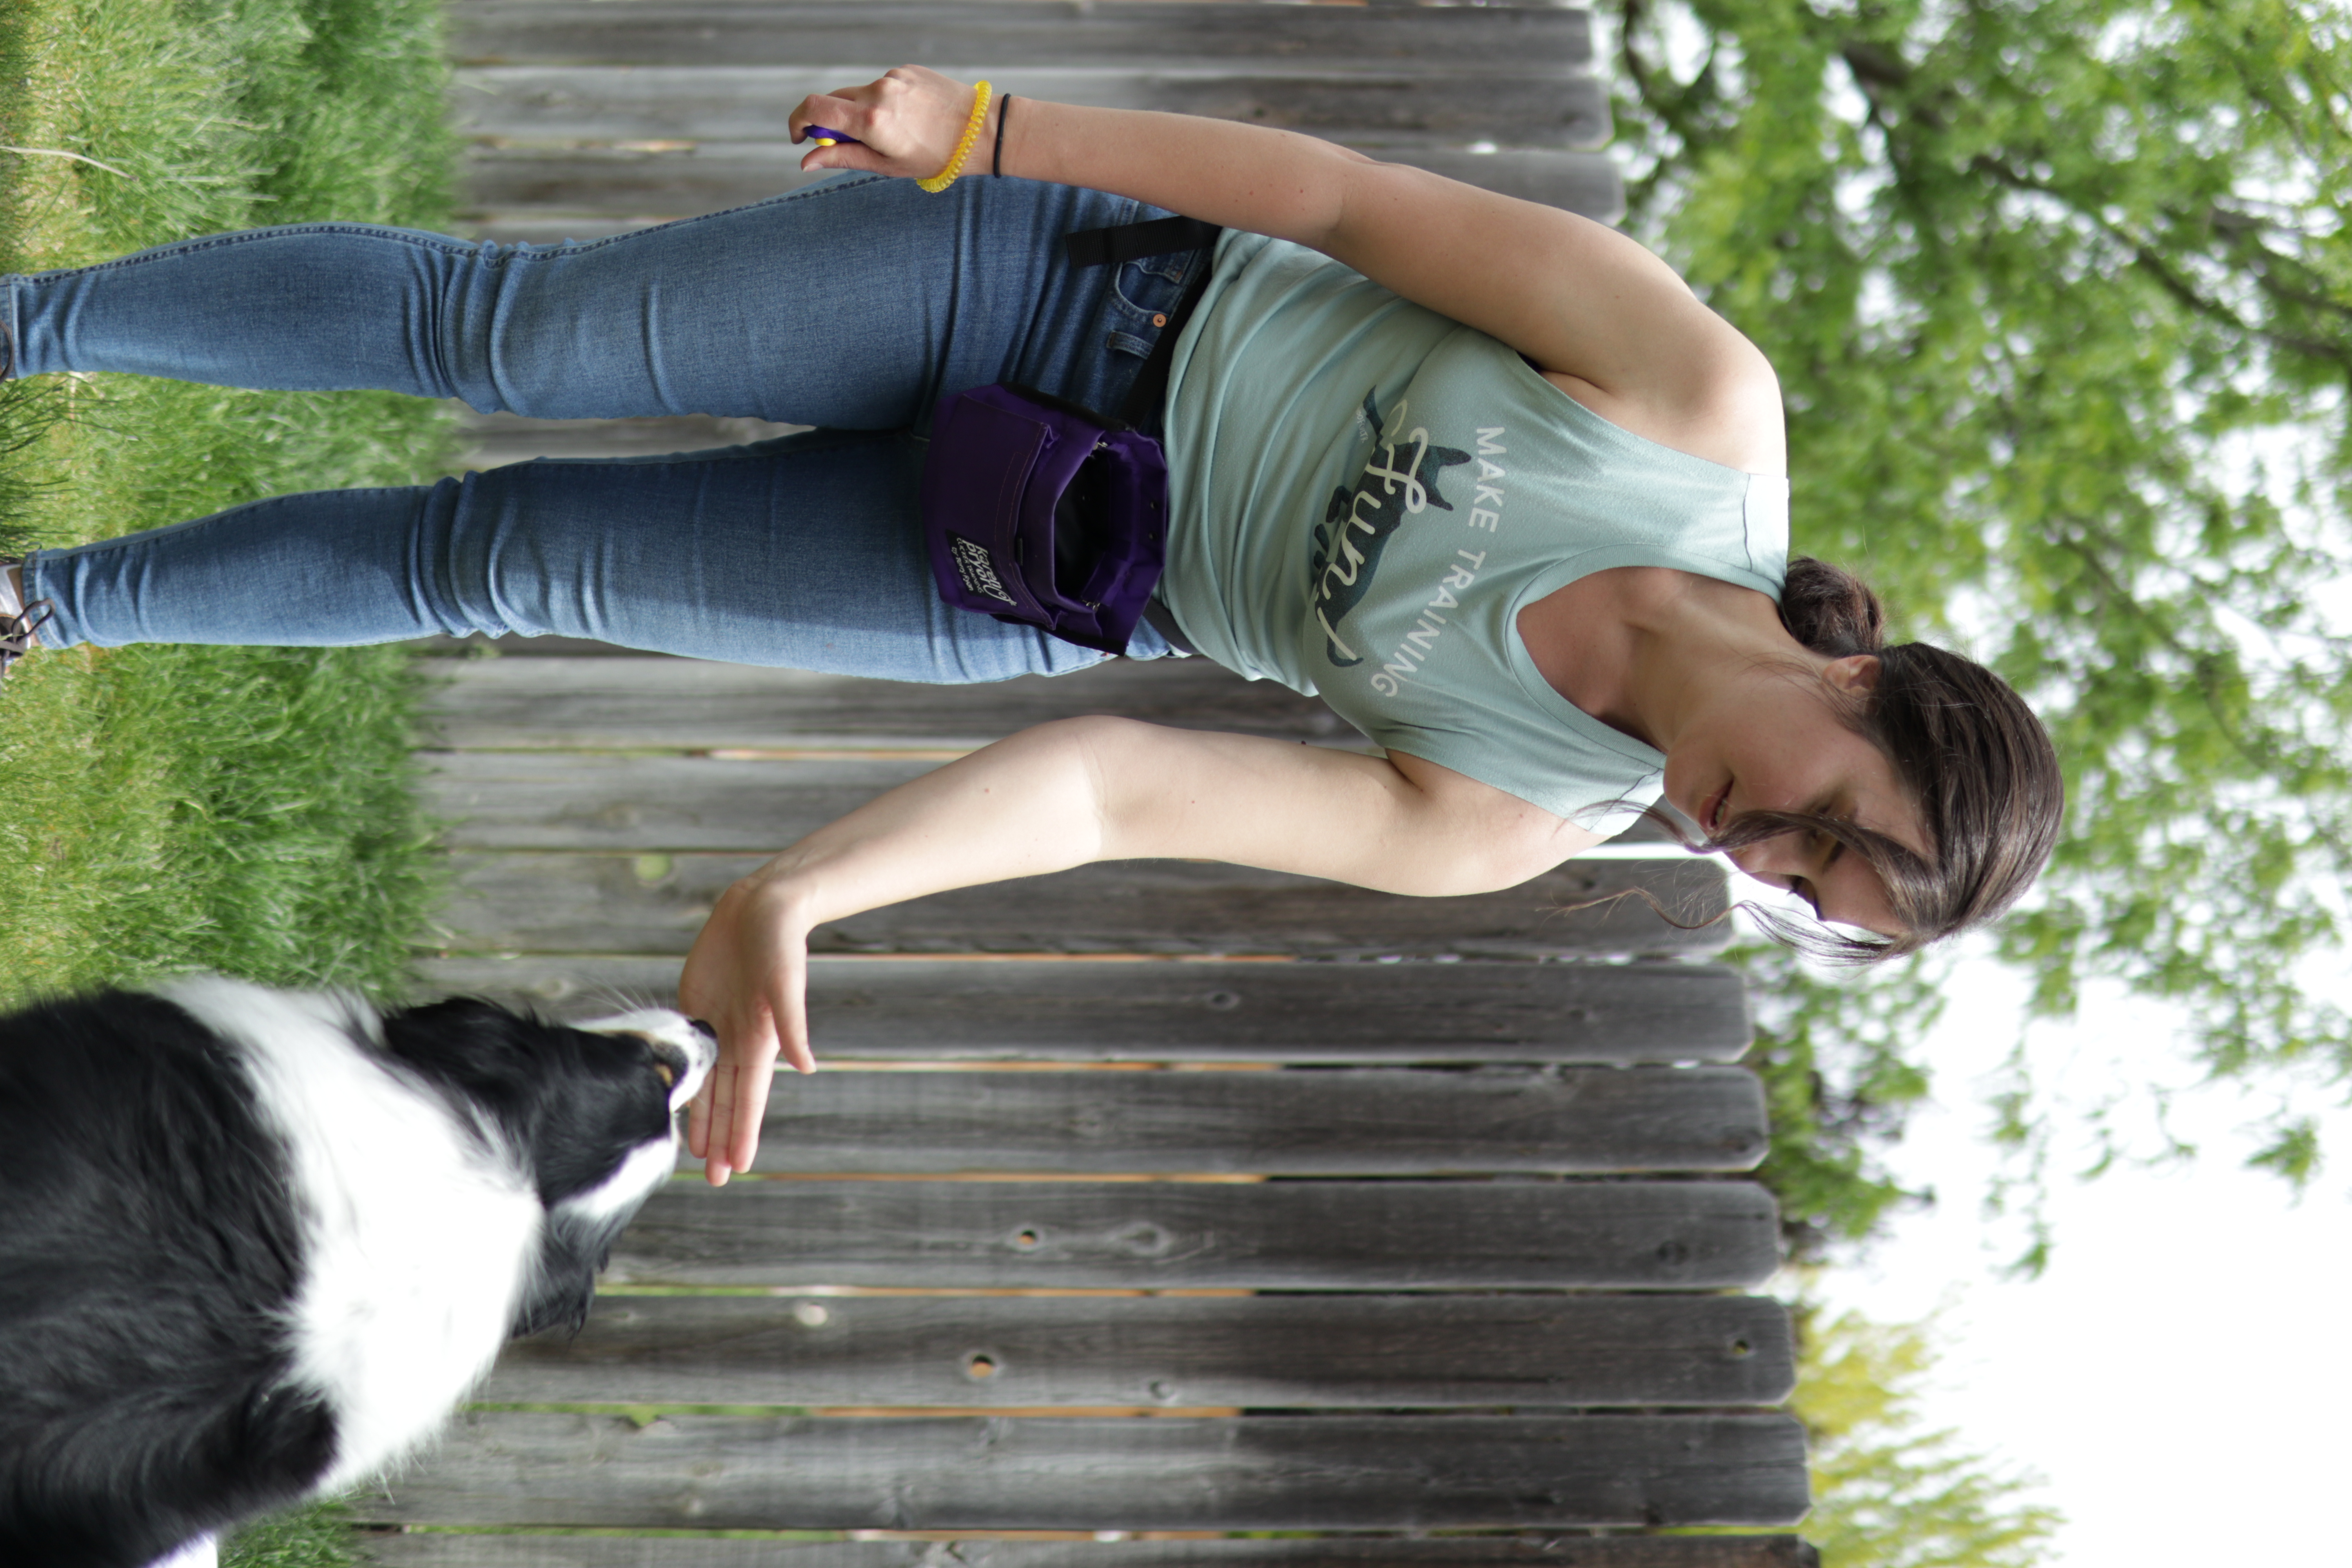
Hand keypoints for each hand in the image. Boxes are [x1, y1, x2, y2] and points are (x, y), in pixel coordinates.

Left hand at [677, 870, 819, 1186]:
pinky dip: (687, 1081)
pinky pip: (690, 1054)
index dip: (743, 1132)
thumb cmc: (780, 941)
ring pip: (709, 1084)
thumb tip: (809, 1067)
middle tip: (716, 1179)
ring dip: (705, 1119)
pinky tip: (680, 1099)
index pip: (750, 1097)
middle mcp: (738, 1040)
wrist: (762, 905)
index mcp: (759, 1039)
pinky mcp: (697, 1007)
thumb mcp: (786, 981)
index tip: (739, 1167)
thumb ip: (793, 1024)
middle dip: (723, 1139)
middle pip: (729, 1101)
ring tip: (699, 1154)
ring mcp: (716, 1025)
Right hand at [790, 66, 991, 180]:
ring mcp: (893, 78)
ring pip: (860, 94)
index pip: (814, 108)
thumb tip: (806, 161)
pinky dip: (884, 102)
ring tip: (896, 132)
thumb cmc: (936, 157)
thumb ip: (844, 158)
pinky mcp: (905, 70)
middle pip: (834, 100)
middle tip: (852, 144)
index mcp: (872, 121)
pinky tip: (909, 117)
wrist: (981, 131)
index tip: (800, 137)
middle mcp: (878, 92)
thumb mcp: (887, 166)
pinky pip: (882, 86)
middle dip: (833, 122)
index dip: (798, 122)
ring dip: (863, 113)